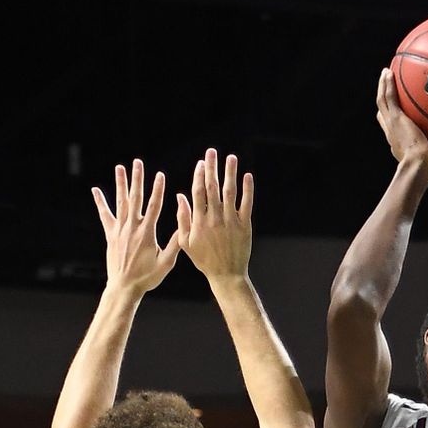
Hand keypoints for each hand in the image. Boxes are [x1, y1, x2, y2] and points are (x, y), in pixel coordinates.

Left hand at [93, 161, 179, 294]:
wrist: (124, 287)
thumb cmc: (147, 278)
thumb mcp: (166, 264)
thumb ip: (175, 245)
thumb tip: (184, 229)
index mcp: (147, 233)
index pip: (154, 206)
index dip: (158, 190)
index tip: (160, 175)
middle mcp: (132, 227)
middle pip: (136, 198)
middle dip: (137, 179)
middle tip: (138, 162)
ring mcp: (120, 230)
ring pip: (120, 202)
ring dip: (120, 184)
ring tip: (120, 168)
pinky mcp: (111, 235)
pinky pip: (105, 215)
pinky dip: (100, 202)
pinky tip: (95, 190)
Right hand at [176, 149, 252, 282]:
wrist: (227, 275)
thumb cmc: (205, 260)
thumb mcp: (187, 242)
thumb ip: (182, 218)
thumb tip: (180, 196)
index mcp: (199, 221)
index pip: (198, 192)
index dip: (199, 175)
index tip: (200, 162)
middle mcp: (215, 218)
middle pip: (212, 187)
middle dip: (212, 168)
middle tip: (212, 151)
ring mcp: (231, 222)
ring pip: (230, 192)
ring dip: (230, 173)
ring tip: (230, 158)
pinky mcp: (245, 226)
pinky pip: (246, 204)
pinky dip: (248, 189)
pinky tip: (247, 176)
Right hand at [375, 69, 427, 180]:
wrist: (418, 168)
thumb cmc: (427, 173)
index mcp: (397, 143)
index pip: (390, 127)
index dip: (389, 117)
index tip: (393, 110)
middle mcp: (391, 132)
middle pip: (383, 111)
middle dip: (384, 97)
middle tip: (387, 85)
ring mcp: (391, 124)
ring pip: (382, 100)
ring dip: (382, 85)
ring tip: (386, 72)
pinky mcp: (395, 118)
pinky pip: (388, 97)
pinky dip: (387, 84)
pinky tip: (389, 72)